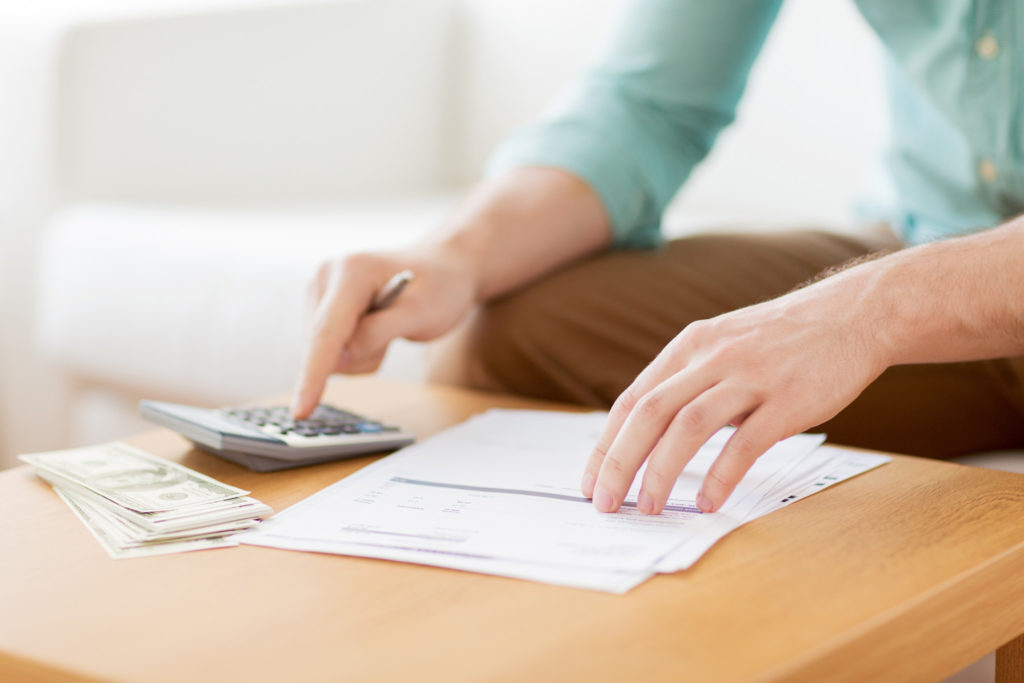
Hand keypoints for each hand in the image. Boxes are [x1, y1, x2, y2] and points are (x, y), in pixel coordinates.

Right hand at [291, 244, 477, 417]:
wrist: (442, 267)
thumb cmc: (438, 286)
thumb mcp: (421, 311)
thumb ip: (378, 333)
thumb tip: (342, 356)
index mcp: (350, 271)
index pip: (325, 332)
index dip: (312, 374)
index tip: (301, 411)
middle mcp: (326, 277)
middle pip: (325, 347)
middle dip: (362, 354)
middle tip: (397, 327)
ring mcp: (320, 292)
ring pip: (328, 353)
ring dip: (362, 353)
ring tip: (389, 324)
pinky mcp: (321, 307)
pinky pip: (333, 350)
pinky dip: (358, 350)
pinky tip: (376, 326)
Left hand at [580, 276, 891, 513]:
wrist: (853, 315)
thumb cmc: (782, 340)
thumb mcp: (723, 345)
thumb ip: (689, 381)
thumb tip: (653, 435)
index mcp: (689, 346)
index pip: (632, 400)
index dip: (607, 444)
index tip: (591, 481)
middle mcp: (711, 357)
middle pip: (649, 413)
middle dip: (619, 462)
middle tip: (605, 502)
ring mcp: (749, 376)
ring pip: (687, 426)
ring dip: (660, 471)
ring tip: (647, 507)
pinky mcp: (787, 399)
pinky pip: (745, 443)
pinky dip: (720, 475)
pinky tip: (706, 502)